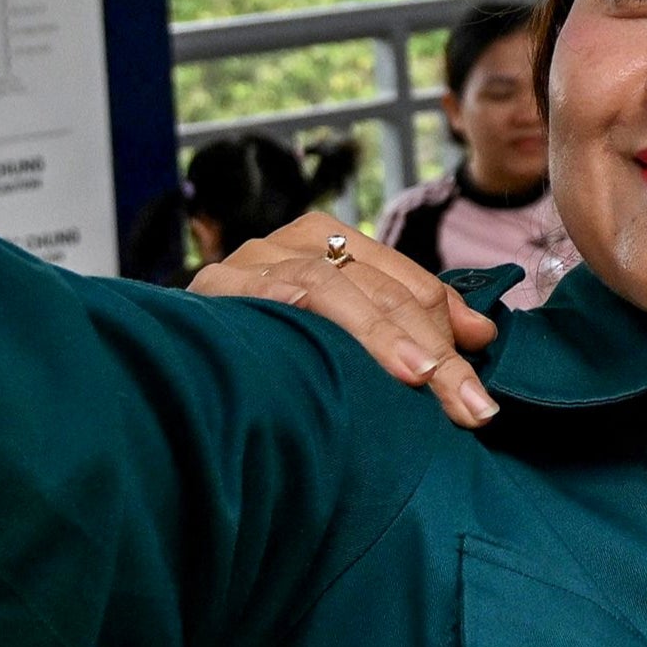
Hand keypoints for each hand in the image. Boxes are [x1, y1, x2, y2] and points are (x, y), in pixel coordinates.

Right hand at [192, 213, 500, 424]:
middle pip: (378, 285)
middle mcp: (285, 245)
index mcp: (322, 244)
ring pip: (338, 285)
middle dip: (434, 345)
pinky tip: (365, 356)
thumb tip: (482, 334)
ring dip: (389, 336)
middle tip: (471, 402)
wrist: (162, 377)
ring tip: (427, 380)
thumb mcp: (340, 343)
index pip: (401, 276)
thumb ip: (406, 328)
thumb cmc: (262, 363)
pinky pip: (287, 293)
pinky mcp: (217, 290)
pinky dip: (333, 322)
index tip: (483, 353)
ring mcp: (249, 264)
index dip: (447, 314)